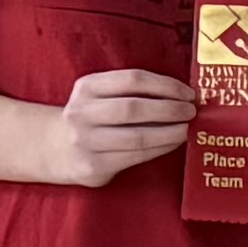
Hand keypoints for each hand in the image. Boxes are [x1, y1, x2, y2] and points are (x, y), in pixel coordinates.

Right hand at [47, 66, 193, 187]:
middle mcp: (82, 113)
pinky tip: (172, 144)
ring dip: (170, 133)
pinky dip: (160, 149)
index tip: (188, 93)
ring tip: (186, 130)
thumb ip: (134, 91)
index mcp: (88, 87)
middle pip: (134, 108)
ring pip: (137, 137)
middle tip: (191, 112)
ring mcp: (85, 142)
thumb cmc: (94, 117)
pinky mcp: (93, 166)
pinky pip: (135, 157)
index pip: (133, 80)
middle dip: (170, 109)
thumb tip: (184, 96)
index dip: (166, 85)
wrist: (56, 149)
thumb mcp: (102, 95)